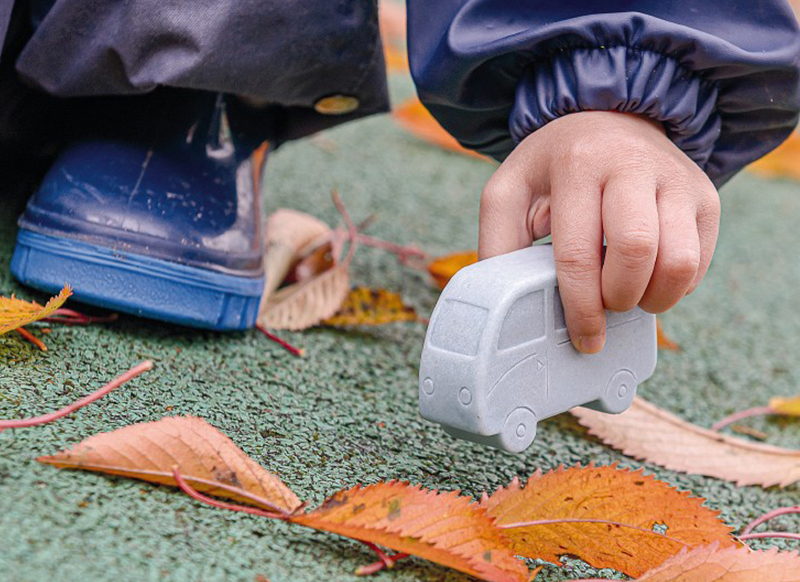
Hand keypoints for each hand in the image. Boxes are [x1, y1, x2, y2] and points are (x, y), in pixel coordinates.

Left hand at [479, 111, 719, 353]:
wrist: (608, 119)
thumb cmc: (553, 169)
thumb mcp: (509, 192)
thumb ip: (499, 244)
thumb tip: (506, 307)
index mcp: (576, 165)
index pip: (578, 252)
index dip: (581, 307)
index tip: (584, 337)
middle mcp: (632, 164)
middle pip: (637, 253)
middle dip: (619, 298)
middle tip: (605, 305)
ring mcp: (676, 178)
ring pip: (679, 261)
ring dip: (654, 298)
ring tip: (629, 295)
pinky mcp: (704, 195)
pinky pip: (699, 261)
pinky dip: (675, 286)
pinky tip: (648, 277)